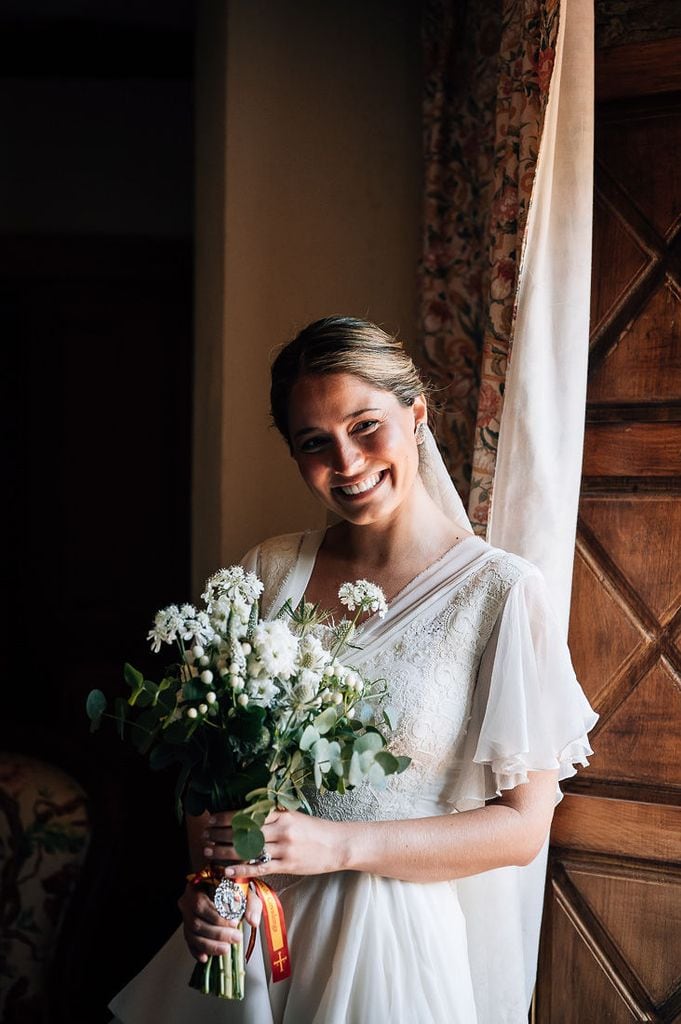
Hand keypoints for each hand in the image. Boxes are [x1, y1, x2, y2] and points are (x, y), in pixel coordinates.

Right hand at [178, 880, 261, 962]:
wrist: (225, 890)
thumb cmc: (232, 889)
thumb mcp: (244, 891)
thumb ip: (251, 904)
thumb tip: (253, 921)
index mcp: (197, 886)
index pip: (200, 904)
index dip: (216, 917)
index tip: (234, 923)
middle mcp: (187, 901)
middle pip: (196, 922)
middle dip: (217, 934)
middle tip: (235, 938)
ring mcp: (185, 916)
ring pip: (191, 935)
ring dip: (210, 945)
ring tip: (226, 948)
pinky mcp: (187, 929)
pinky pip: (188, 942)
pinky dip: (196, 951)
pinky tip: (205, 957)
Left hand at [201, 808, 346, 879]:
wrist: (338, 845)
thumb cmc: (314, 830)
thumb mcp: (294, 816)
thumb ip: (273, 815)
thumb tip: (246, 813)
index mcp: (282, 814)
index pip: (248, 814)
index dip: (227, 817)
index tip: (211, 819)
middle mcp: (282, 830)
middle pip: (244, 832)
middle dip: (220, 834)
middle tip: (204, 836)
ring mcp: (284, 849)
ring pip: (249, 850)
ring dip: (225, 852)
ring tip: (209, 852)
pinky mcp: (288, 866)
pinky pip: (260, 868)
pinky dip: (241, 870)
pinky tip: (227, 871)